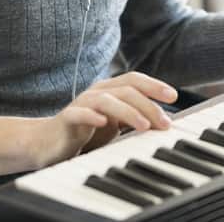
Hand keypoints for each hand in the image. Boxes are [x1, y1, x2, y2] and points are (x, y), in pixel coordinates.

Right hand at [38, 72, 176, 166]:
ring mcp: (81, 104)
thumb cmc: (87, 132)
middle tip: (165, 122)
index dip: (154, 85)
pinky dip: (92, 116)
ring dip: (128, 112)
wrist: (49, 143)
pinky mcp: (67, 119)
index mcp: (110, 90)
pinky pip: (79, 113)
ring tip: (144, 126)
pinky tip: (104, 123)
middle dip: (148, 104)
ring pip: (107, 100)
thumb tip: (166, 122)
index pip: (134, 80)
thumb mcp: (117, 125)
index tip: (174, 96)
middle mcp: (97, 92)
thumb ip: (137, 119)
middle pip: (126, 90)